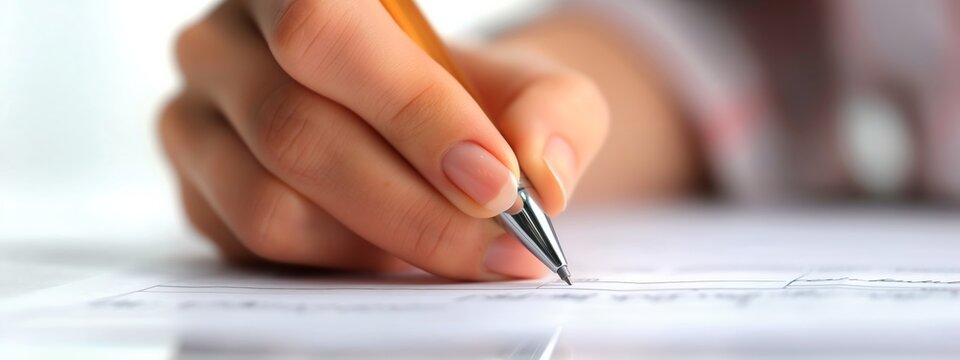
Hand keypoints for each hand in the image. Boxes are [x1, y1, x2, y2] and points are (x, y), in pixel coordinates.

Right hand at [159, 0, 608, 279]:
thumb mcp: (529, 87)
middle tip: (497, 244)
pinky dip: (344, 263)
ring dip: (379, 243)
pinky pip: (258, 247)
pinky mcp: (197, 194)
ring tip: (458, 253)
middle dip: (412, 205)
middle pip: (293, 130)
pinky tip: (399, 253)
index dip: (412, 111)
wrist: (420, 132)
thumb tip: (538, 174)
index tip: (497, 182)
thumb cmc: (467, 97)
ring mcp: (195, 121)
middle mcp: (224, 42)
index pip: (326, 32)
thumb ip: (552, 113)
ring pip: (269, 204)